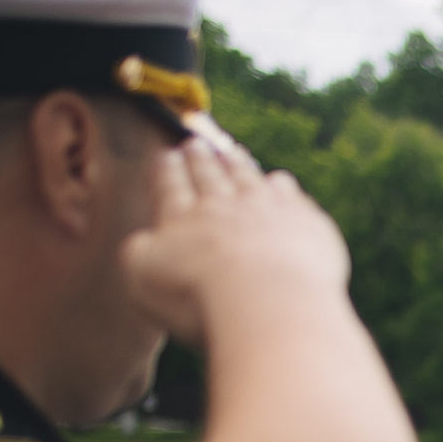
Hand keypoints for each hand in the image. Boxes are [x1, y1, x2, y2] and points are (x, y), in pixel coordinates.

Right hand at [122, 135, 346, 348]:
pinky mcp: (303, 222)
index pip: (171, 188)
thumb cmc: (199, 297)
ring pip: (248, 178)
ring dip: (237, 163)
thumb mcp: (145, 278)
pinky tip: (279, 180)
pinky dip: (280, 185)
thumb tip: (144, 239)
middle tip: (194, 144)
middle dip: (200, 160)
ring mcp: (265, 209)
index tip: (167, 155)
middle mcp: (223, 207)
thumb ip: (140, 252)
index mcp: (181, 220)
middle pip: (209, 176)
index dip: (168, 171)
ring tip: (231, 151)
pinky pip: (288, 194)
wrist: (266, 297)